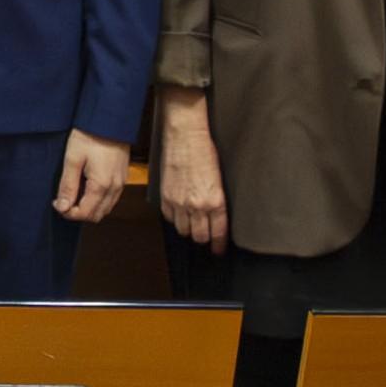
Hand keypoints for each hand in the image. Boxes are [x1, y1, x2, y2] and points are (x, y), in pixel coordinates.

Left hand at [53, 129, 131, 222]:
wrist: (109, 119)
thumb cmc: (90, 136)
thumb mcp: (72, 159)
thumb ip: (68, 186)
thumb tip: (62, 207)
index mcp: (101, 185)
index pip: (85, 213)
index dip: (68, 213)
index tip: (57, 203)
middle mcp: (115, 187)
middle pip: (97, 215)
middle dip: (79, 213)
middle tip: (63, 201)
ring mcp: (121, 183)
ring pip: (106, 208)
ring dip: (89, 208)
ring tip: (74, 194)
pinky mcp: (122, 177)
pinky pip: (112, 198)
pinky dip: (99, 201)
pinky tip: (87, 189)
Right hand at [156, 90, 227, 248]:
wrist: (185, 137)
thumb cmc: (205, 151)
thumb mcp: (219, 178)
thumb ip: (217, 199)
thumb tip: (215, 214)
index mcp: (215, 201)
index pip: (218, 232)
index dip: (219, 244)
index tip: (218, 249)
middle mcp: (197, 206)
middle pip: (199, 236)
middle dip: (204, 238)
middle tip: (206, 237)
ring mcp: (179, 202)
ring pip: (183, 230)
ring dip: (188, 229)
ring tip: (192, 224)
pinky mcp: (165, 196)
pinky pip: (169, 218)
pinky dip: (174, 218)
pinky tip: (179, 212)